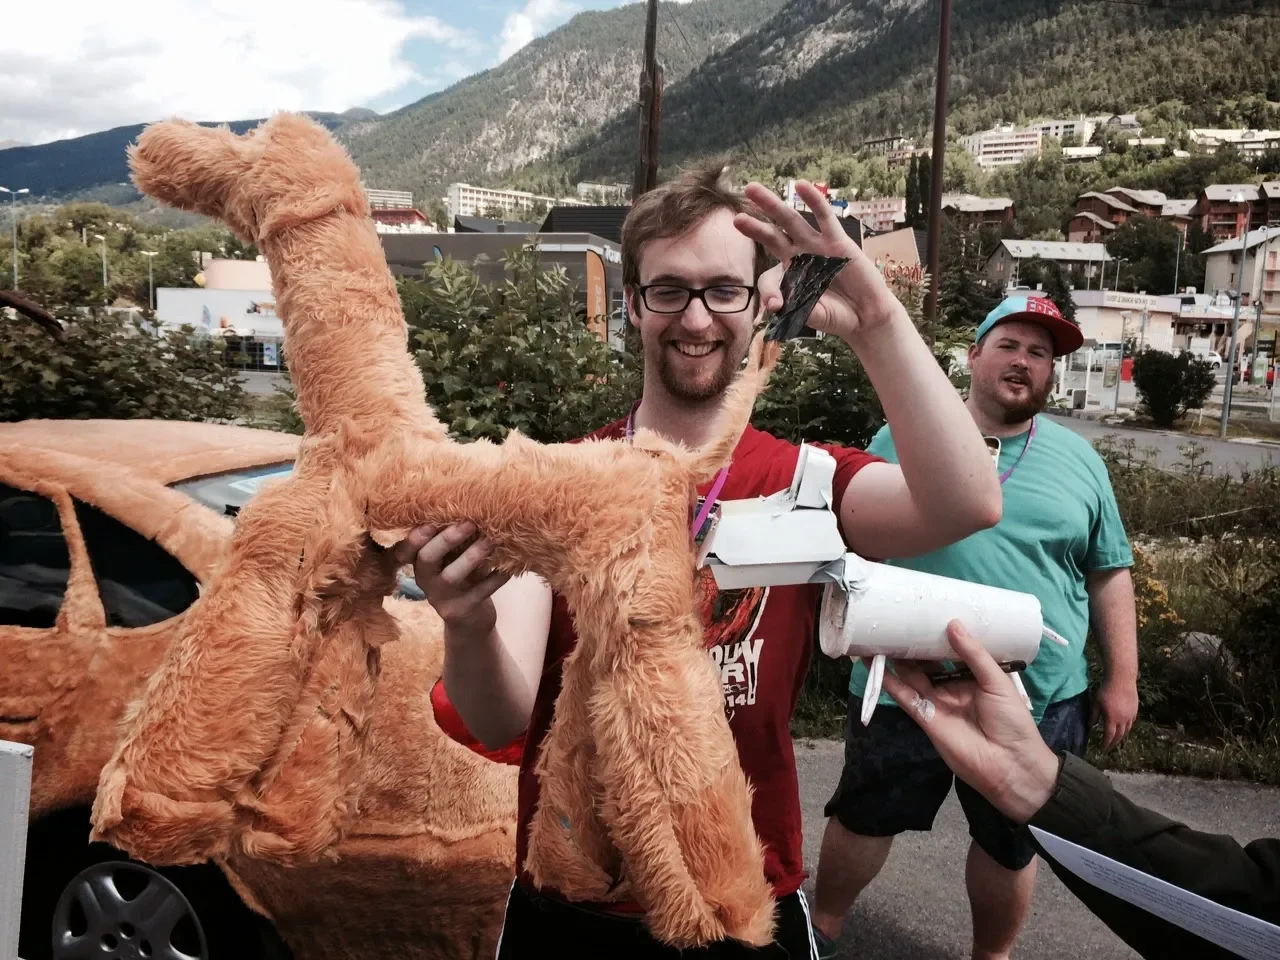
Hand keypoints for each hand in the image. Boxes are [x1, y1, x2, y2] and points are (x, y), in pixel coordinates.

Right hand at [392, 522, 509, 637]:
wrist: (470, 622)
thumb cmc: (463, 579)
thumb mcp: (452, 561)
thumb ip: (453, 542)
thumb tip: (473, 509)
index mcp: (420, 565)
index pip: (407, 550)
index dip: (415, 537)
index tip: (430, 521)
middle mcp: (425, 581)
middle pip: (427, 558)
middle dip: (447, 538)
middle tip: (469, 522)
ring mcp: (442, 598)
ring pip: (451, 575)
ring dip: (472, 556)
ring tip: (491, 541)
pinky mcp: (462, 610)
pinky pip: (480, 591)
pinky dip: (495, 577)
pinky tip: (508, 568)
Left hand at [734, 179, 905, 341]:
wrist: (865, 316)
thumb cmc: (836, 315)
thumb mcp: (810, 314)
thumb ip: (794, 308)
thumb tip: (778, 306)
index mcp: (789, 275)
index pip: (768, 277)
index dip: (769, 292)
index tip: (774, 307)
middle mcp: (800, 255)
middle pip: (772, 236)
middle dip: (755, 225)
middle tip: (734, 217)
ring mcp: (817, 245)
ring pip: (791, 221)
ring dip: (772, 205)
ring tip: (751, 190)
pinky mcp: (837, 240)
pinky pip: (824, 218)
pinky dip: (813, 201)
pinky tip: (800, 186)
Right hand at [880, 621, 1061, 822]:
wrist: (1011, 765)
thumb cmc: (1012, 721)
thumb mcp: (997, 681)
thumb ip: (973, 654)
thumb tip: (953, 623)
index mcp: (972, 677)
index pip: (949, 652)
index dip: (936, 636)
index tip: (923, 614)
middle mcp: (951, 687)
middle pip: (926, 662)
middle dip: (910, 645)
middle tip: (894, 620)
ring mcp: (936, 702)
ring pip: (911, 676)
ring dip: (894, 659)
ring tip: (876, 635)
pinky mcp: (924, 717)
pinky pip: (904, 696)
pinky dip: (888, 682)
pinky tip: (873, 664)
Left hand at [1092, 677, 1138, 750]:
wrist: (1121, 680)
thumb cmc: (1106, 690)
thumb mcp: (1096, 703)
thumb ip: (1093, 715)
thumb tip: (1090, 726)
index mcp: (1112, 719)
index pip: (1109, 736)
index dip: (1106, 744)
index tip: (1103, 749)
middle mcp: (1123, 720)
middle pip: (1119, 736)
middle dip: (1114, 743)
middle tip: (1109, 747)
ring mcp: (1130, 716)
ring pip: (1127, 731)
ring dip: (1121, 737)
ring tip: (1116, 739)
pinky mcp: (1135, 711)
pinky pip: (1131, 724)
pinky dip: (1126, 728)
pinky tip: (1123, 728)